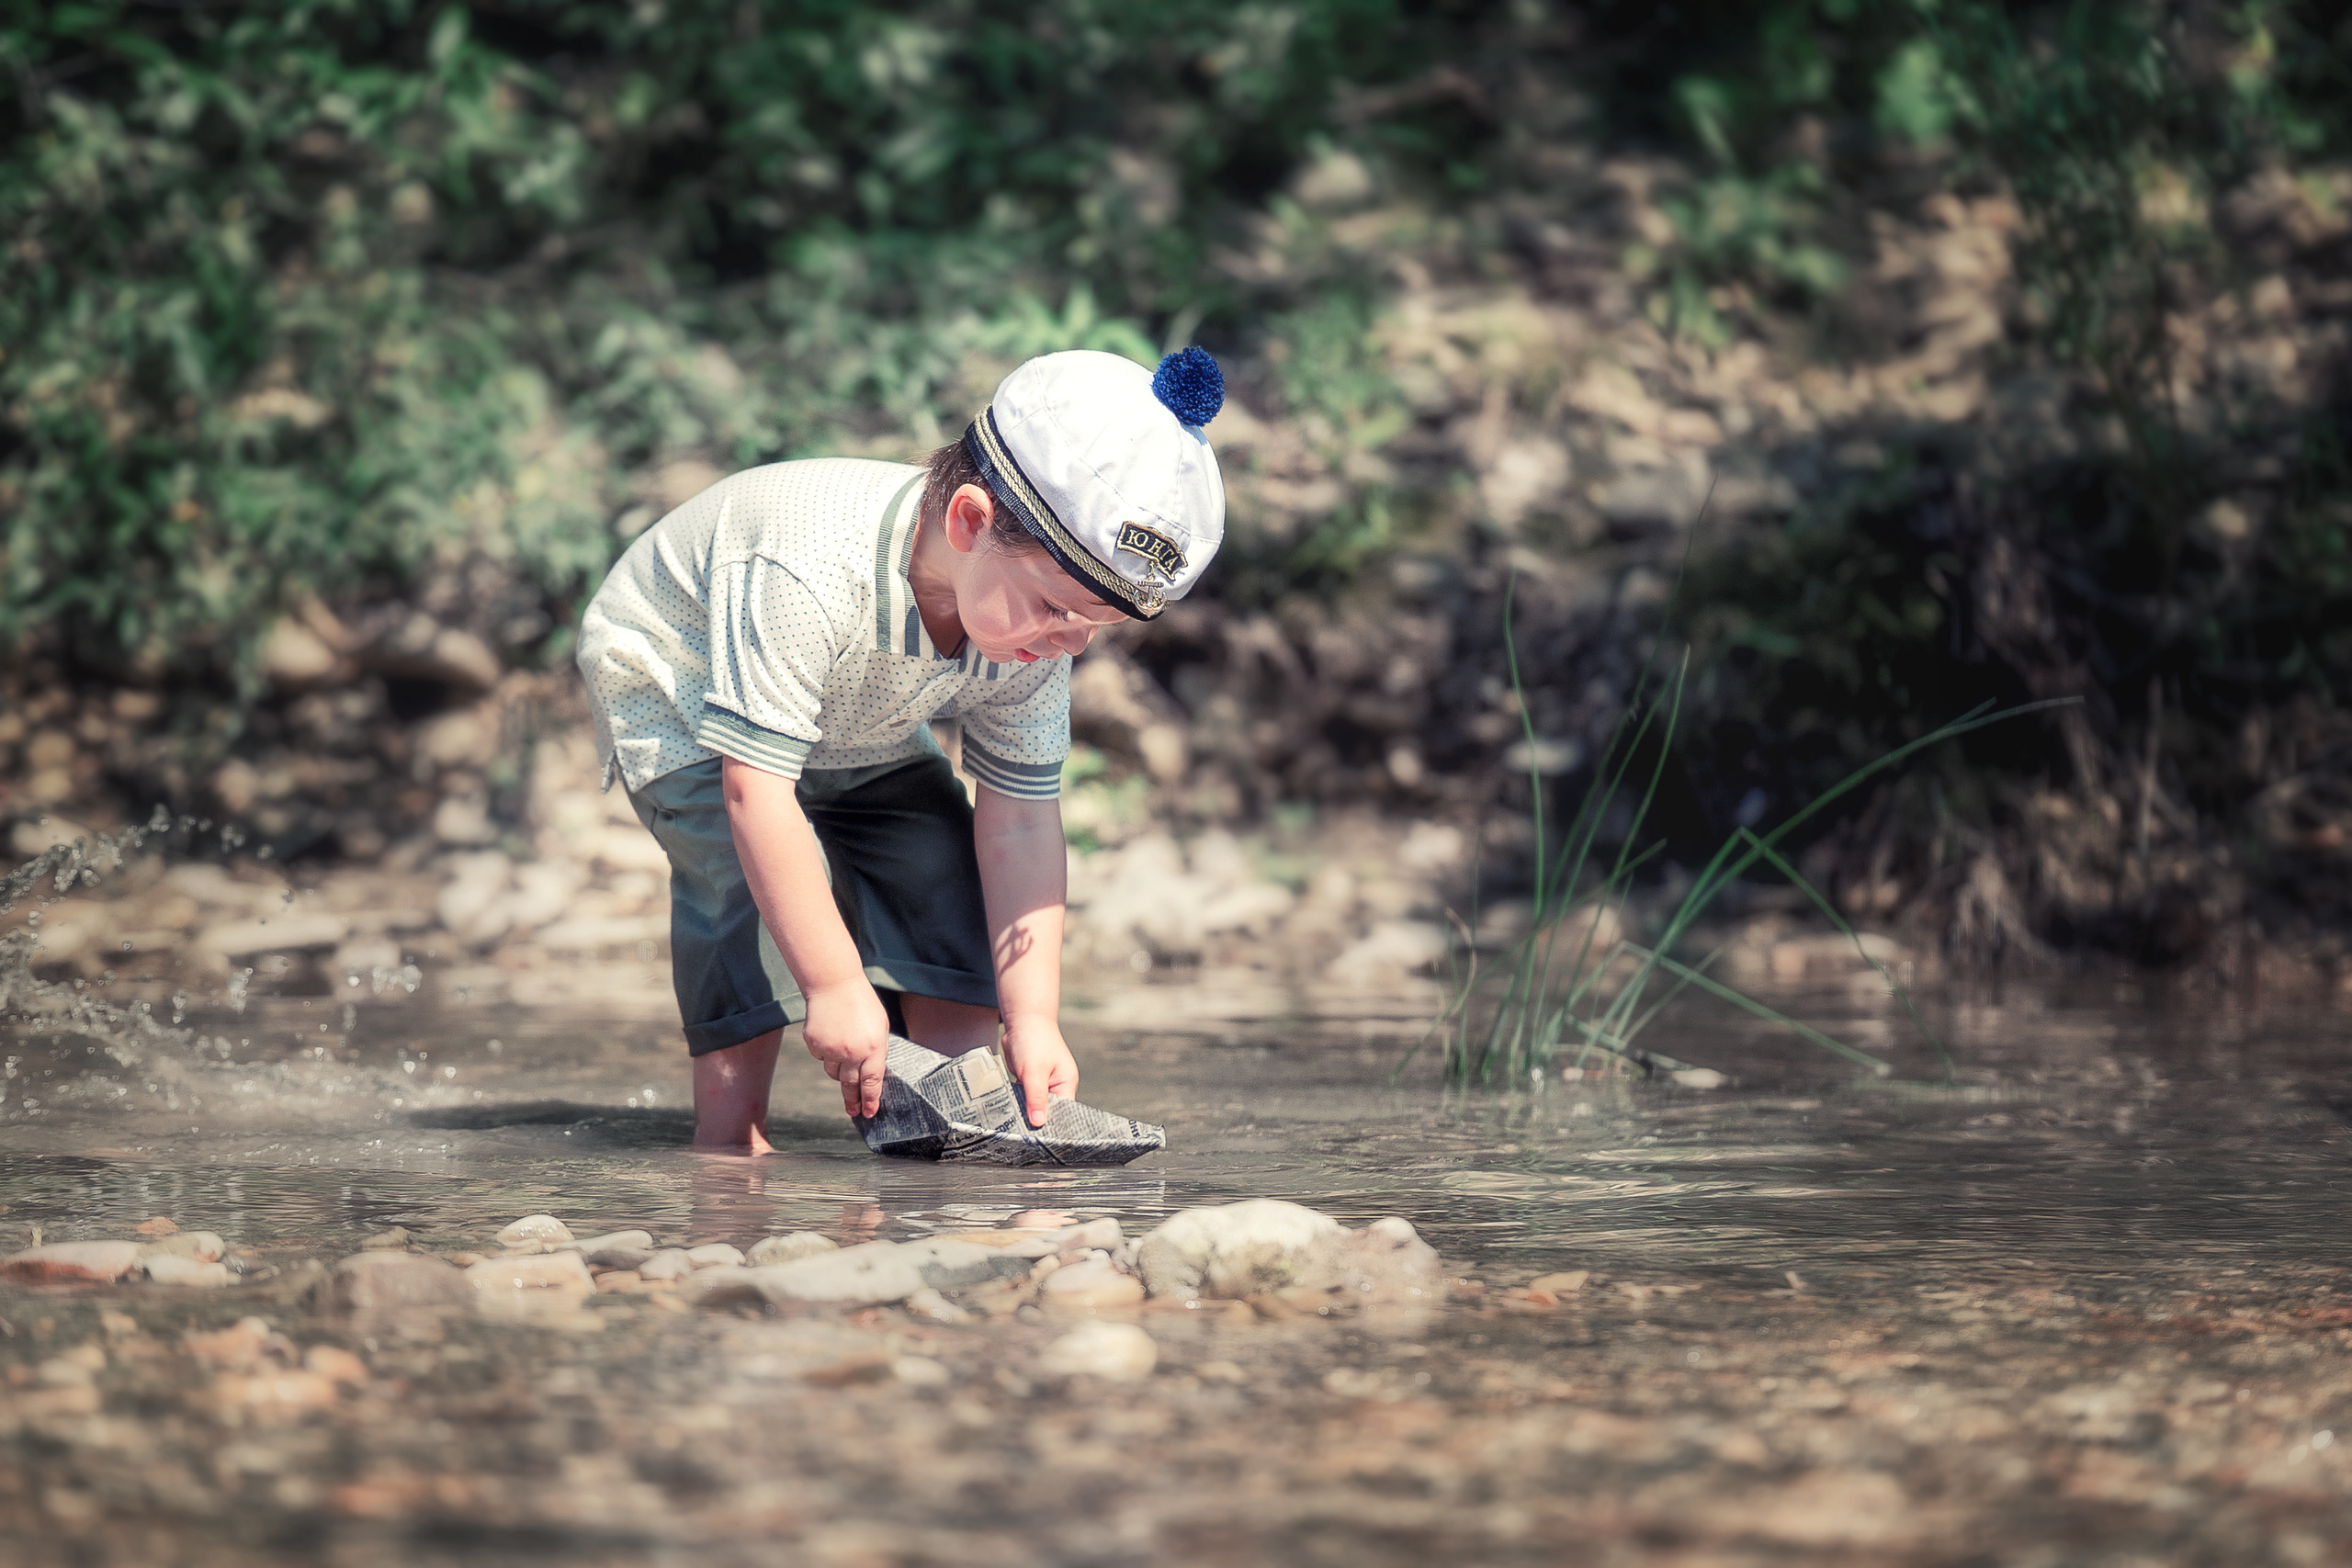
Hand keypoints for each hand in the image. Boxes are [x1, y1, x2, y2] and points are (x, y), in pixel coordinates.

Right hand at [802, 981, 891, 1118]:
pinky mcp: (814, 1044)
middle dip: (852, 1099)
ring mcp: (831, 1049)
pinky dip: (826, 1053)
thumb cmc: (861, 1003)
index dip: (870, 1100)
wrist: (834, 984)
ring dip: (839, 1070)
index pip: (872, 1082)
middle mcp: (852, 1052)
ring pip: (834, 1073)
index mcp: (873, 1047)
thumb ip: (876, 1050)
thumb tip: (871, 1072)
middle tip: (853, 1111)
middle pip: (851, 1085)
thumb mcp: (880, 1026)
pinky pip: (821, 1058)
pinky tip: (831, 1036)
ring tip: (843, 1053)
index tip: (869, 1113)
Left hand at [1001, 1017, 1077, 1128]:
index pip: (1062, 1113)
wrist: (1022, 1019)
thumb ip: (1037, 1097)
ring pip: (1032, 1105)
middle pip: (1046, 1111)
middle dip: (1034, 1120)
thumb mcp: (1035, 1072)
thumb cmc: (1034, 1040)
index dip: (1050, 1125)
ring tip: (1011, 1128)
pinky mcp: (1027, 1080)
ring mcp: (1041, 1084)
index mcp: (1065, 1084)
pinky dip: (1015, 1102)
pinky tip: (1006, 1111)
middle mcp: (1055, 1086)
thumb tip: (1039, 1122)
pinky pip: (1022, 1097)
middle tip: (1020, 1137)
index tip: (1037, 1139)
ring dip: (1023, 1111)